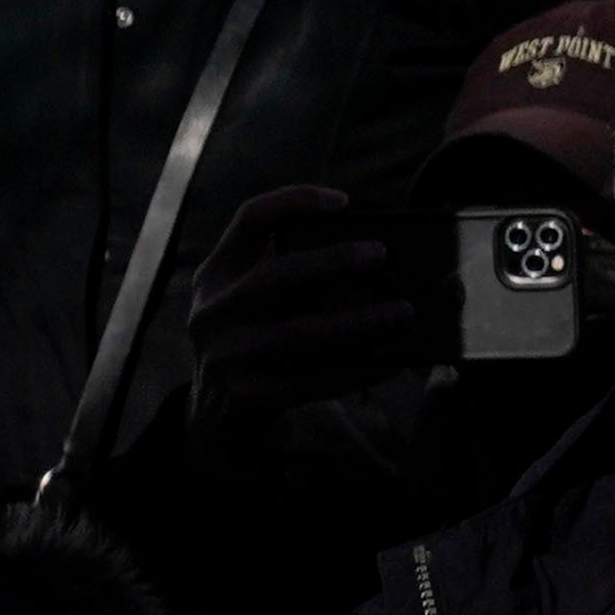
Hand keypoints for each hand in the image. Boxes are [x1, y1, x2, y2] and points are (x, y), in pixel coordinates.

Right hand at [180, 182, 423, 452]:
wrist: (219, 412)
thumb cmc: (255, 337)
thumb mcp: (250, 298)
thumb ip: (287, 271)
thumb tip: (371, 249)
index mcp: (216, 273)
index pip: (249, 220)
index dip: (295, 201)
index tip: (344, 201)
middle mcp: (213, 311)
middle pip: (275, 276)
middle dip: (332, 262)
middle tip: (381, 254)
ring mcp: (227, 356)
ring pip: (299, 334)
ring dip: (358, 321)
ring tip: (402, 312)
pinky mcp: (248, 395)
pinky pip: (312, 380)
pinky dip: (357, 369)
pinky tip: (390, 361)